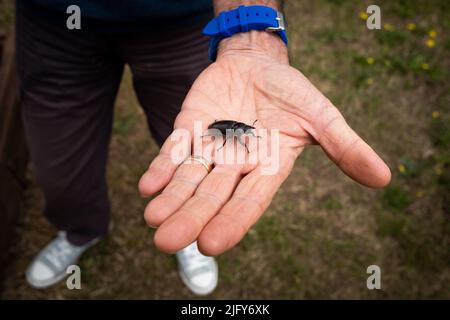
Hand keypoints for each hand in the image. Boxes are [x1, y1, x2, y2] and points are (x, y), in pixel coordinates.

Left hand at [139, 31, 390, 254]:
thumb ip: (345, 146)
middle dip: (191, 218)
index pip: (250, 199)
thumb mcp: (321, 116)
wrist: (257, 65)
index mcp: (267, 167)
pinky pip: (173, 151)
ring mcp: (210, 148)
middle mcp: (236, 164)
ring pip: (188, 179)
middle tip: (169, 243)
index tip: (211, 244)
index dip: (233, 220)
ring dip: (171, 199)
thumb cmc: (291, 94)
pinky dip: (161, 168)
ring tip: (154, 220)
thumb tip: (384, 178)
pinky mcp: (189, 130)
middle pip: (212, 195)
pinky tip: (147, 186)